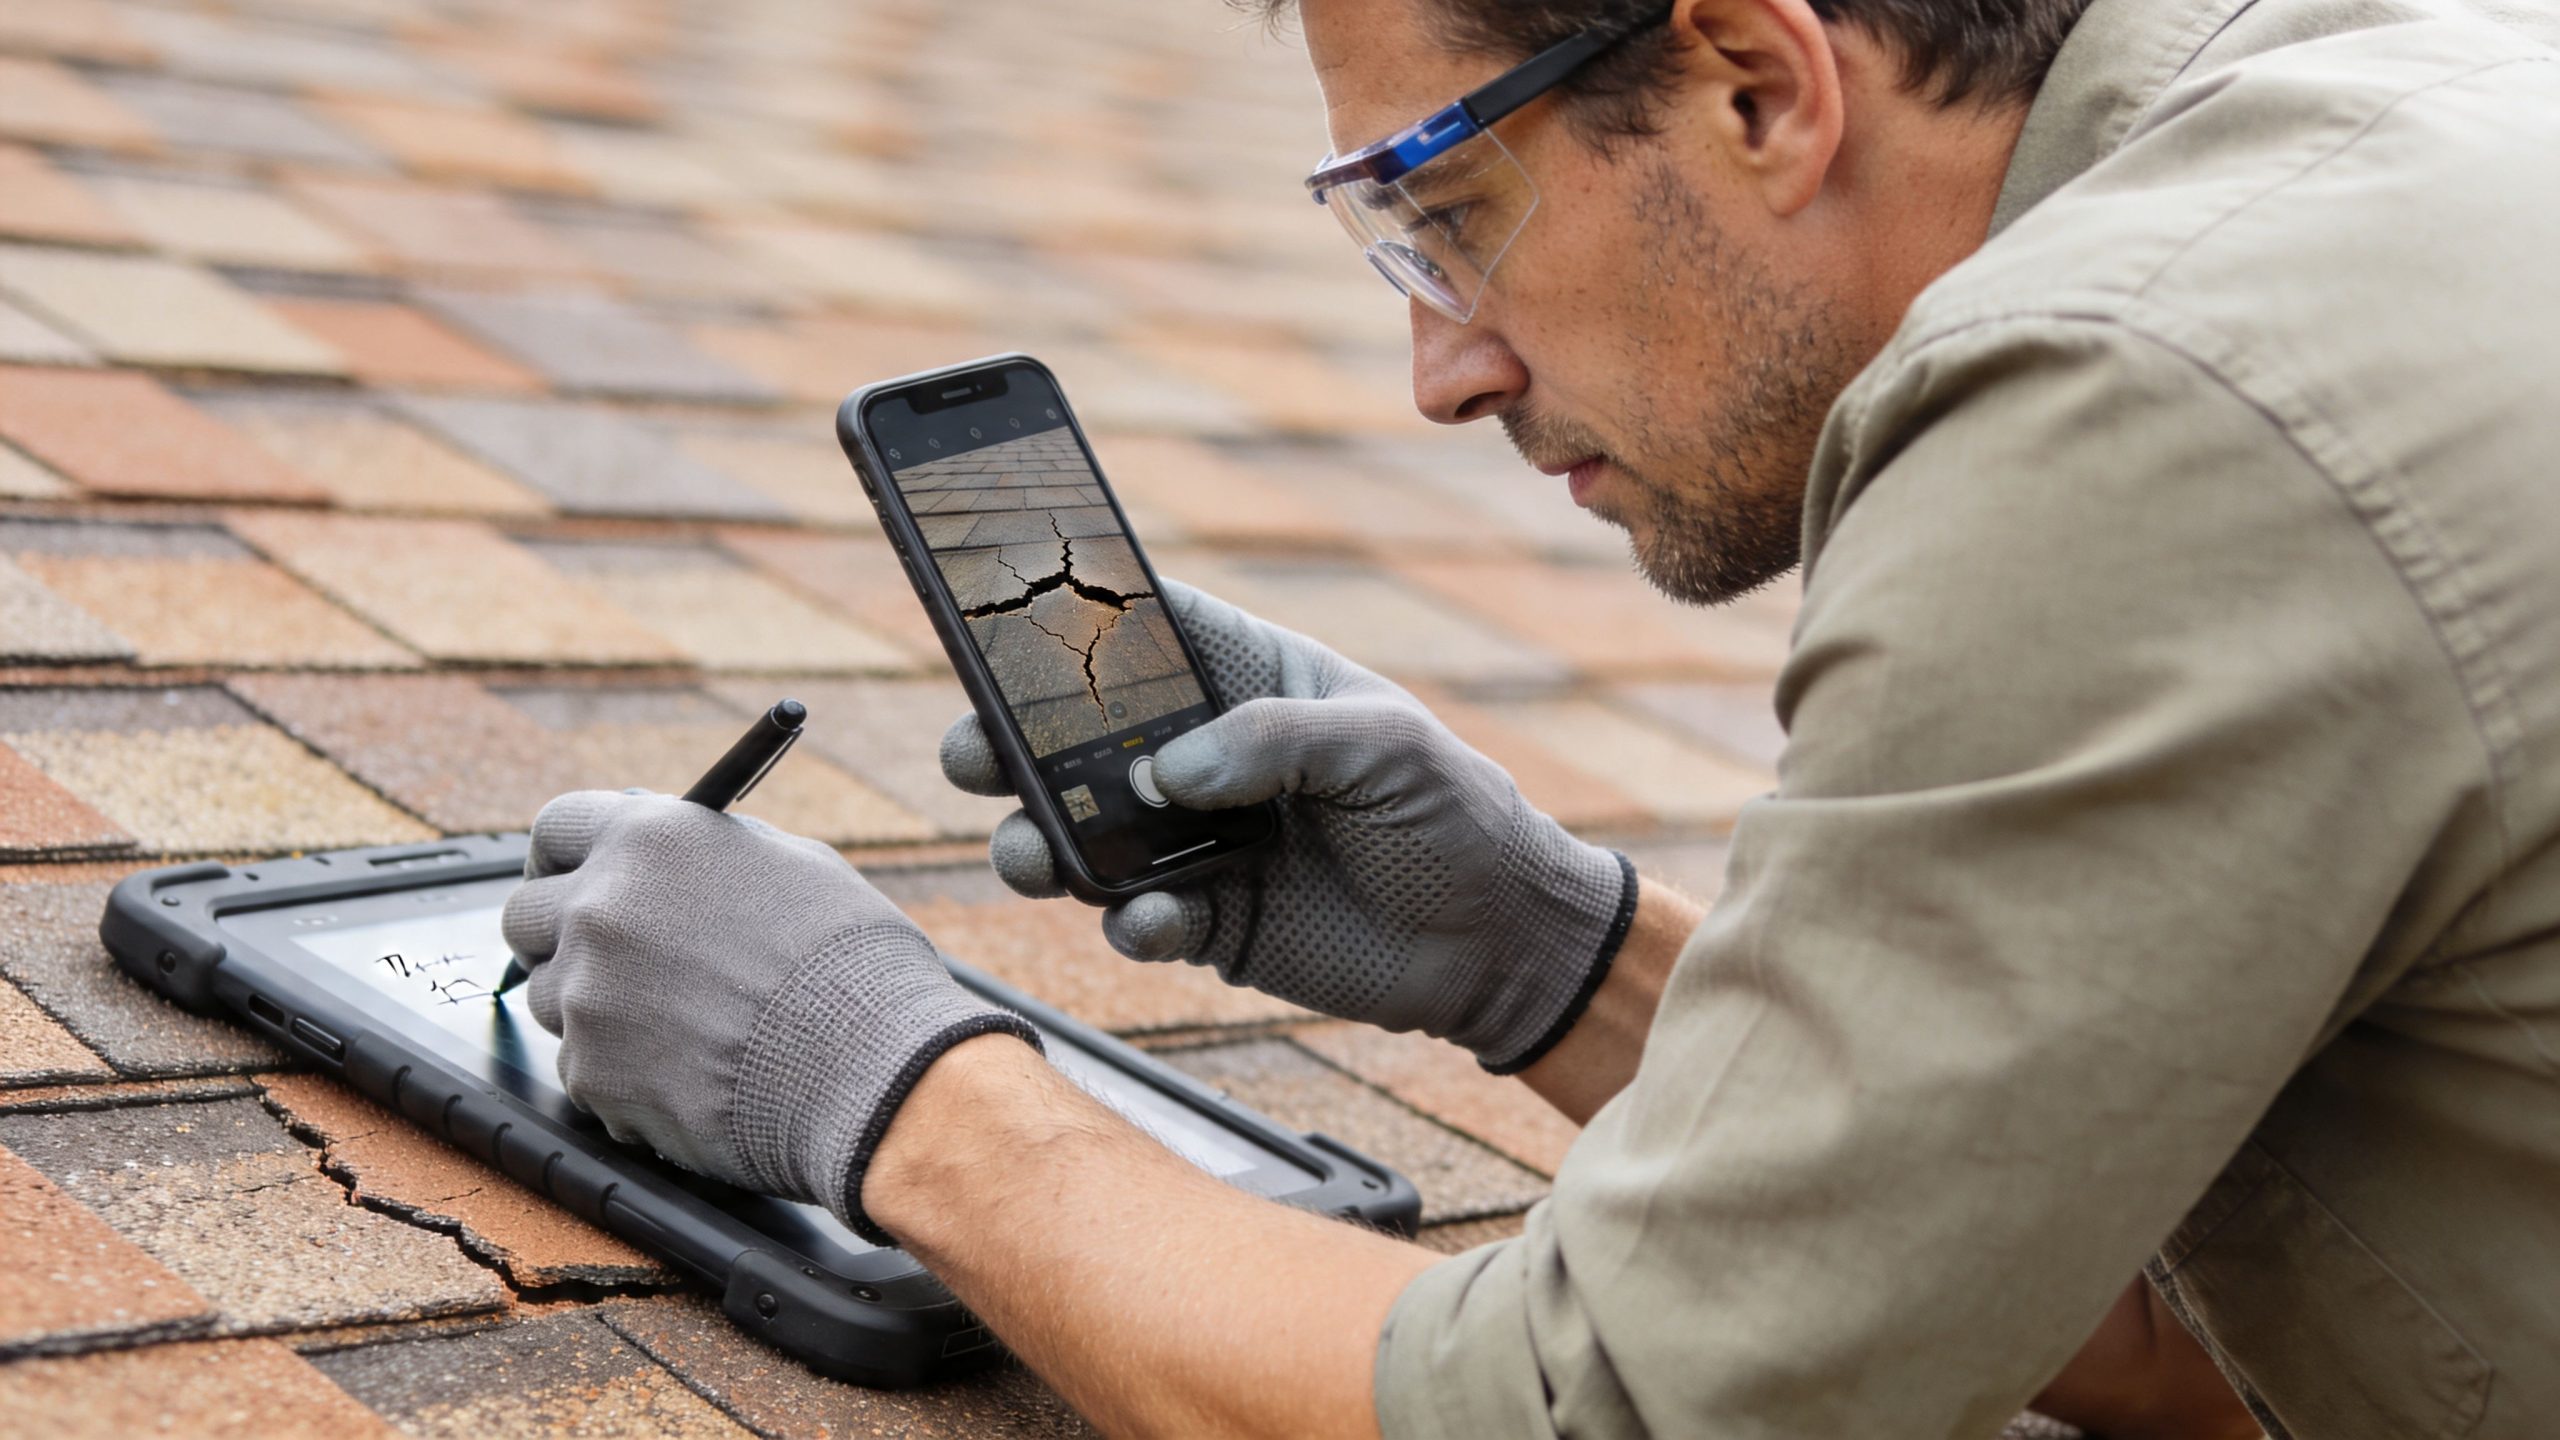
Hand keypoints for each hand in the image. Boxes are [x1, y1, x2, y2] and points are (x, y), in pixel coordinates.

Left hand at [500, 790, 1040, 1240]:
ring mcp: (589, 994)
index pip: (558, 827)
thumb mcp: (795, 868)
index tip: (570, 877)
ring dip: (597, 1010)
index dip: (562, 856)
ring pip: (552, 999)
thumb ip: (711, 855)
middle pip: (526, 917)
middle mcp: (603, 907)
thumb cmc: (853, 967)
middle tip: (613, 960)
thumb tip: (674, 858)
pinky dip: (623, 1074)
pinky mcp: (592, 1073)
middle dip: (560, 937)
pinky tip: (693, 1071)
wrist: (871, 1072)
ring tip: (681, 1026)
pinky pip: (584, 1068)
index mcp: (652, 839)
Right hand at [941, 580, 1633, 1073]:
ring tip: (1033, 851)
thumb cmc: (1452, 812)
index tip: (995, 607)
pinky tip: (1152, 921)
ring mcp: (1193, 843)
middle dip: (1010, 740)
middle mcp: (1202, 756)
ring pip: (1079, 834)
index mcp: (1245, 679)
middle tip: (976, 752)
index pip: (1139, 628)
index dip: (1067, 612)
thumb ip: (1275, 741)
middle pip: (1074, 736)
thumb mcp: (1385, 746)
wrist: (1497, 942)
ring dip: (1040, 840)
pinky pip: (1134, 920)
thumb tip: (1165, 775)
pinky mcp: (1204, 925)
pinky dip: (1129, 922)